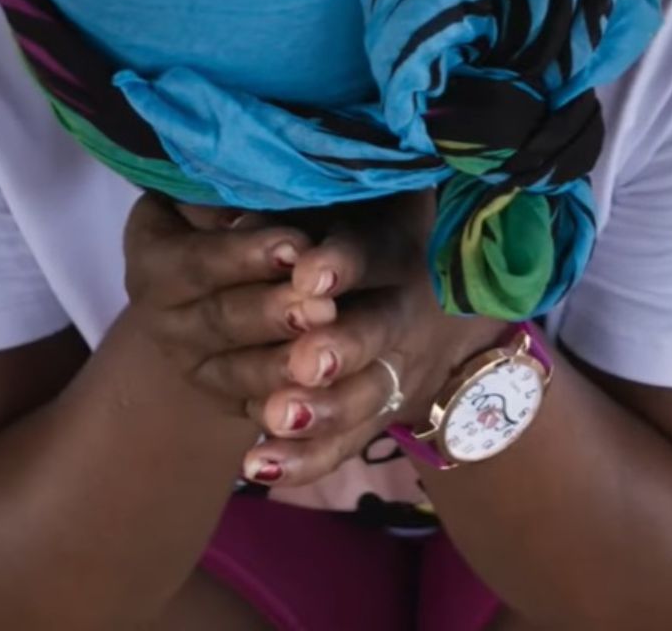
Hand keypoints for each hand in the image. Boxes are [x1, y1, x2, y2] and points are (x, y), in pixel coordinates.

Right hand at [121, 193, 335, 410]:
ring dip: (286, 365)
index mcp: (155, 258)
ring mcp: (194, 365)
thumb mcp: (236, 195)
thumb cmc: (247, 209)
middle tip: (323, 306)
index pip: (195, 261)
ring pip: (241, 373)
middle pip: (220, 319)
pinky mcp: (229, 400)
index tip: (297, 245)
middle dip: (273, 313)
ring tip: (332, 353)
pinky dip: (294, 410)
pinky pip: (260, 411)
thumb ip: (244, 197)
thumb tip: (269, 186)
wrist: (243, 271)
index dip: (244, 255)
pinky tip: (328, 399)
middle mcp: (163, 318)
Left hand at [229, 193, 506, 485]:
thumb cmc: (368, 223)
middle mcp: (403, 308)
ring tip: (277, 417)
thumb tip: (232, 208)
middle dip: (340, 348)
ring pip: (363, 395)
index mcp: (397, 244)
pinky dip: (303, 458)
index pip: (375, 251)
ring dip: (320, 410)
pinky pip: (344, 443)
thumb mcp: (351, 205)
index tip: (307, 272)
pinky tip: (259, 467)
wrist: (439, 292)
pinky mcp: (378, 411)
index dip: (344, 263)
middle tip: (305, 361)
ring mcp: (396, 367)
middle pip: (376, 330)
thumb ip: (302, 206)